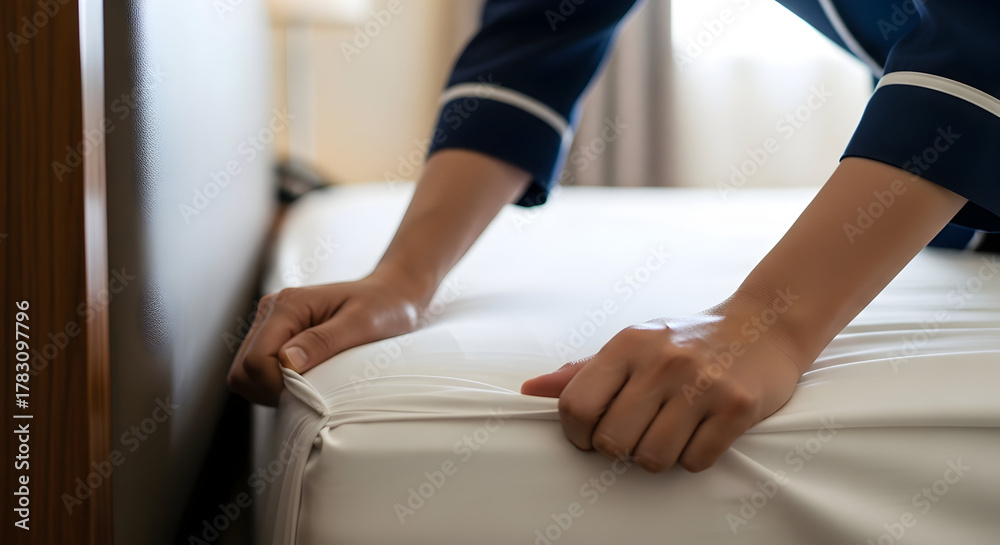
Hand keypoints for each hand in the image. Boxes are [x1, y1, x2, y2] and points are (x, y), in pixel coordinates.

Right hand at [227, 272, 428, 405]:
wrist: (392, 294)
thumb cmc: (384, 307)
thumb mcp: (362, 324)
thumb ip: (323, 341)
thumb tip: (286, 362)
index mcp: (287, 305)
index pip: (256, 361)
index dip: (278, 385)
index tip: (312, 390)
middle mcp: (270, 311)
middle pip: (243, 371)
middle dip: (271, 390)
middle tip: (310, 391)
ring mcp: (270, 324)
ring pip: (245, 374)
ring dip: (271, 390)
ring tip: (309, 385)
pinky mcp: (276, 336)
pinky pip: (258, 372)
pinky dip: (275, 385)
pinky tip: (305, 380)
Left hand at [521, 299, 804, 472]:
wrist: (764, 324)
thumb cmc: (686, 341)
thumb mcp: (632, 345)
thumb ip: (584, 372)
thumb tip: (531, 390)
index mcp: (628, 344)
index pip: (576, 405)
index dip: (577, 434)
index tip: (591, 436)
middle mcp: (662, 361)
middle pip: (612, 441)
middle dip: (619, 449)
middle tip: (636, 435)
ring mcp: (702, 384)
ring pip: (653, 459)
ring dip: (657, 457)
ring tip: (669, 432)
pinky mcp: (738, 407)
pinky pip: (696, 461)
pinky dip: (693, 458)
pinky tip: (699, 433)